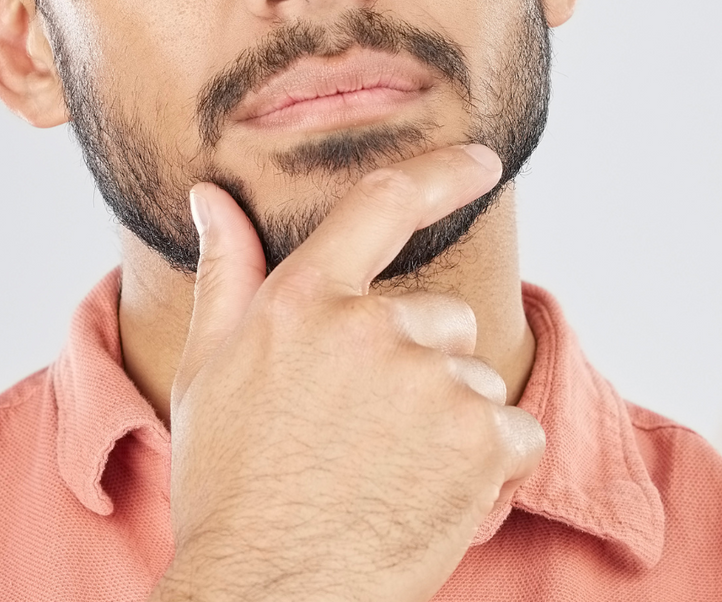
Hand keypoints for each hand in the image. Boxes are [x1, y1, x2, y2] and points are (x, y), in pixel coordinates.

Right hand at [150, 144, 545, 601]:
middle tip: (363, 434)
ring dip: (450, 421)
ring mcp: (430, 381)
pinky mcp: (479, 440)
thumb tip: (212, 196)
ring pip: (472, 379)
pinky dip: (487, 466)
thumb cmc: (230, 490)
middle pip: (440, 317)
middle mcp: (371, 327)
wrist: (266, 592)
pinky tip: (428, 496)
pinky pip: (514, 434)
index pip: (383, 205)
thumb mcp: (207, 372)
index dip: (442, 173)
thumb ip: (228, 274)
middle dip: (421, 364)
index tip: (482, 162)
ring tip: (386, 473)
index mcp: (303, 302)